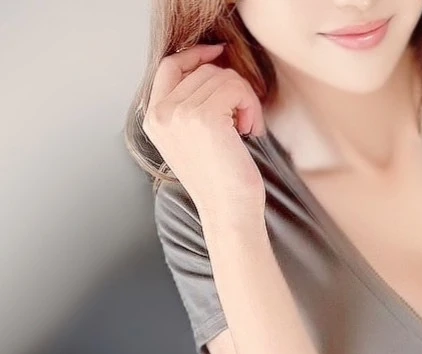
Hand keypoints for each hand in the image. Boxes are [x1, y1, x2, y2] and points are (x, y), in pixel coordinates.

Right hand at [142, 43, 266, 222]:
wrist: (228, 213)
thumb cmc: (219, 182)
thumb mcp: (192, 139)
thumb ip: (187, 105)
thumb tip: (209, 65)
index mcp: (153, 118)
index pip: (169, 65)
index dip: (195, 55)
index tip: (219, 54)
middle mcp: (161, 113)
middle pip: (202, 69)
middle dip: (231, 88)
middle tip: (242, 121)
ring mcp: (180, 113)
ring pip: (222, 76)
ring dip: (244, 99)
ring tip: (246, 128)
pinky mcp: (204, 117)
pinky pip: (235, 87)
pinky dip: (250, 105)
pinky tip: (250, 130)